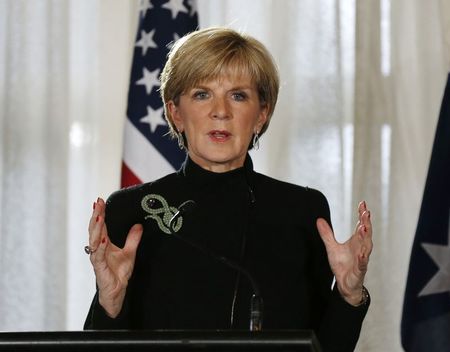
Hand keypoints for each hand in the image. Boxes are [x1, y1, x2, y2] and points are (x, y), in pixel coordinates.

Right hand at [88, 198, 142, 317]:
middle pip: (94, 229)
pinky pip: (98, 256)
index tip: (100, 201)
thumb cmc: (118, 273)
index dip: (99, 213)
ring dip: (96, 228)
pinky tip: (103, 239)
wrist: (117, 292)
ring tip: (99, 217)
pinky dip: (101, 247)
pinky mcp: (99, 268)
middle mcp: (97, 249)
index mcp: (103, 244)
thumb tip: (139, 225)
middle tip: (97, 203)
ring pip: (93, 240)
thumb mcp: (130, 252)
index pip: (100, 225)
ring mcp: (97, 258)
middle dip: (95, 216)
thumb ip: (133, 239)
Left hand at [316, 201, 371, 304]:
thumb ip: (326, 234)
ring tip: (364, 227)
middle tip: (366, 212)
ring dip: (366, 237)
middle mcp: (361, 248)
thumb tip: (319, 220)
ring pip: (367, 246)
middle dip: (366, 223)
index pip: (361, 225)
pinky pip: (362, 264)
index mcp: (357, 241)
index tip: (363, 204)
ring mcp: (362, 259)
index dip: (362, 215)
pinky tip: (362, 253)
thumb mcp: (331, 247)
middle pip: (366, 233)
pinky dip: (363, 258)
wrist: (345, 283)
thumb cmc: (342, 264)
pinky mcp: (360, 270)